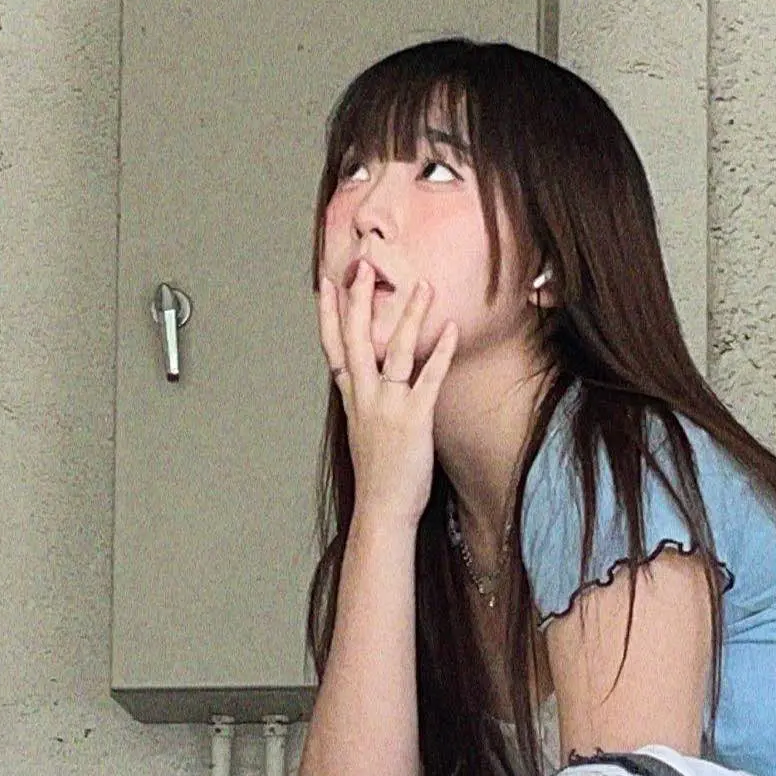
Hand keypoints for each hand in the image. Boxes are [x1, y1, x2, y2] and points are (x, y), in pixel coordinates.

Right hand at [317, 260, 457, 529]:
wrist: (382, 509)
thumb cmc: (379, 476)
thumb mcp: (366, 432)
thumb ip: (369, 403)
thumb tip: (376, 385)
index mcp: (352, 399)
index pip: (333, 347)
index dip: (327, 315)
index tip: (324, 284)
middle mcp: (365, 397)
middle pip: (355, 338)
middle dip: (357, 300)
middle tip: (363, 265)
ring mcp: (388, 406)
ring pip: (394, 351)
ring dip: (408, 315)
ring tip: (422, 286)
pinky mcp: (414, 418)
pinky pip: (428, 378)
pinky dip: (439, 352)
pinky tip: (450, 328)